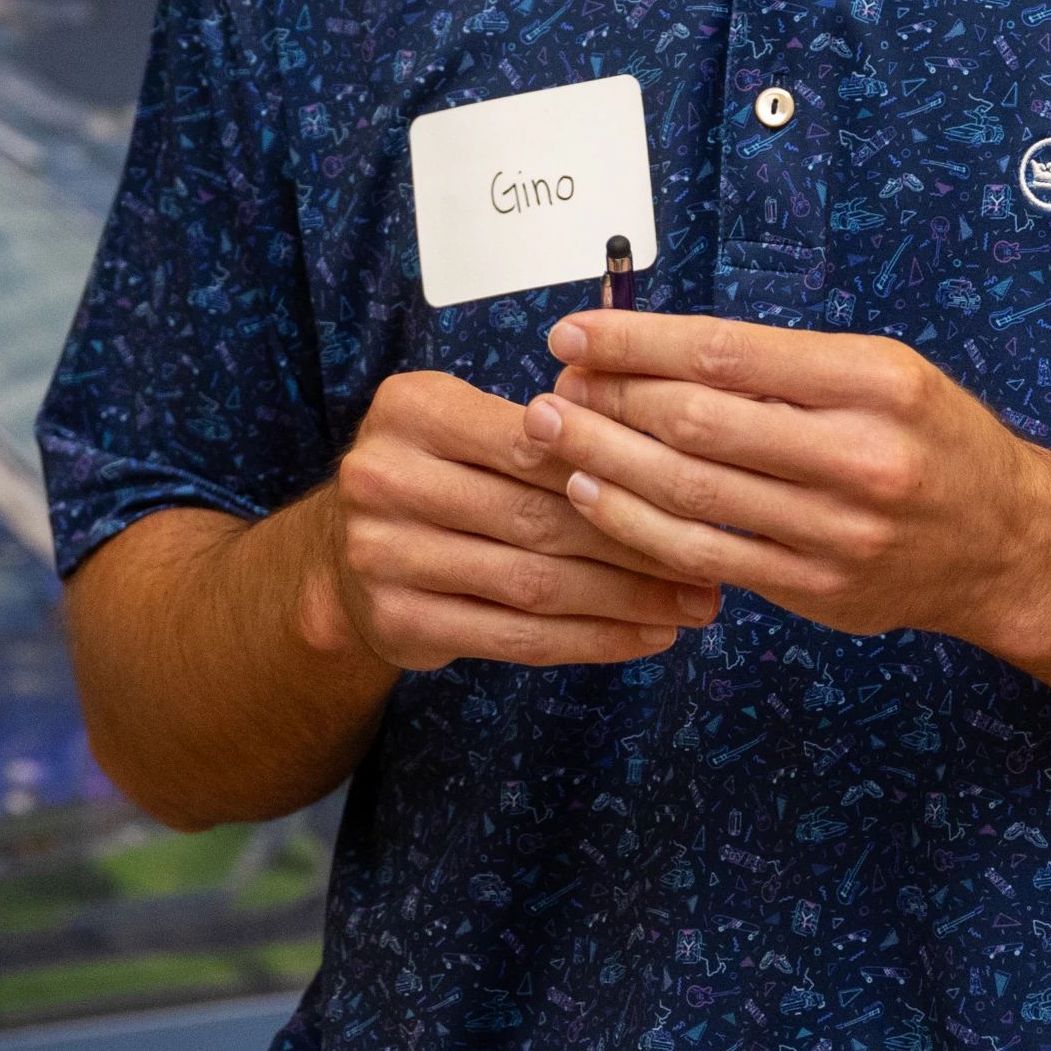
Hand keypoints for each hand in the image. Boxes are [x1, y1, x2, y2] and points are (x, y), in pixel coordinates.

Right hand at [293, 369, 722, 675]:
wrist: (341, 554)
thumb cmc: (437, 476)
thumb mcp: (467, 423)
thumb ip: (544, 430)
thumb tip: (662, 447)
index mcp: (410, 409)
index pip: (532, 443)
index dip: (614, 468)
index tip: (688, 488)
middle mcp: (384, 478)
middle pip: (538, 517)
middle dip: (634, 544)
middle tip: (708, 561)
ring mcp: (383, 555)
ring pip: (533, 583)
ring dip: (625, 599)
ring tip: (691, 605)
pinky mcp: (398, 621)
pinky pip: (514, 637)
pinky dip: (589, 641)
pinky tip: (642, 636)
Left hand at [532, 310, 1050, 644]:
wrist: (1005, 544)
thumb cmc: (930, 439)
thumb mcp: (880, 372)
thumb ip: (780, 363)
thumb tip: (654, 347)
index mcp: (876, 383)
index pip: (727, 352)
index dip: (636, 341)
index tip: (576, 331)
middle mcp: (861, 459)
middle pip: (699, 421)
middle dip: (609, 396)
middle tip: (554, 379)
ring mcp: (837, 533)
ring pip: (689, 491)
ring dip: (603, 457)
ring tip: (550, 428)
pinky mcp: (814, 590)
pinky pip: (700, 555)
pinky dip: (633, 524)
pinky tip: (589, 492)